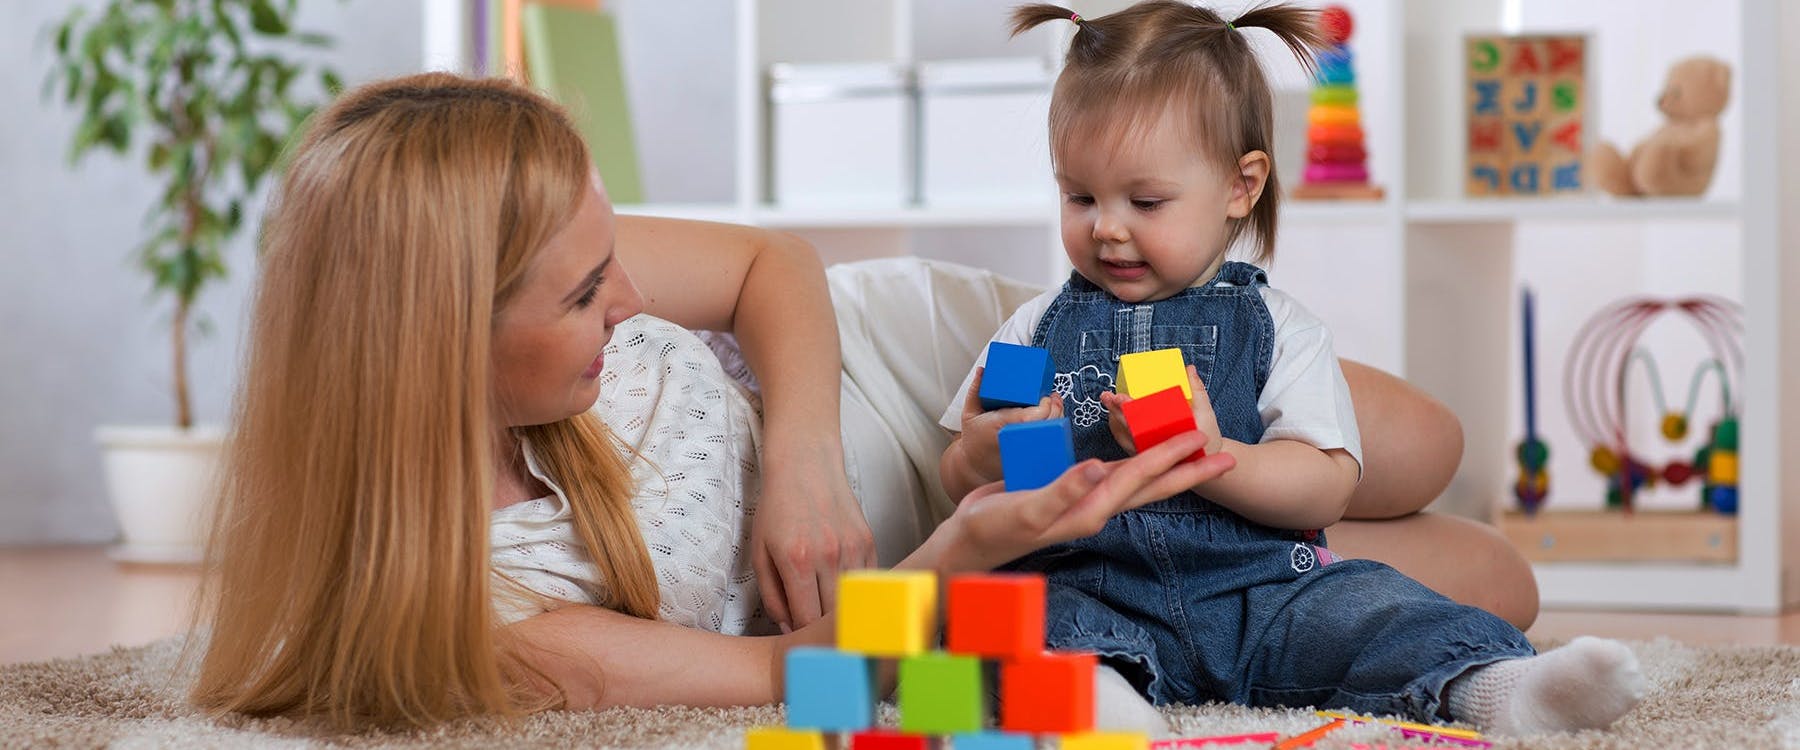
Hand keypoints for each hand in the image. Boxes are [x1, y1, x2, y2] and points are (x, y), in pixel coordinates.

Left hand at [750, 452, 876, 631]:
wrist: (805, 464)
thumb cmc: (777, 507)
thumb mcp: (760, 552)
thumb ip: (772, 596)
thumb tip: (789, 629)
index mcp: (796, 560)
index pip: (806, 620)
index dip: (802, 639)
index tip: (799, 644)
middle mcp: (829, 556)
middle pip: (833, 616)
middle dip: (822, 631)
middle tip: (815, 635)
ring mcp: (853, 548)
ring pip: (855, 601)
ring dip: (842, 612)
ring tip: (830, 615)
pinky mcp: (869, 542)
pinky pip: (868, 582)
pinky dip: (857, 593)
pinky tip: (843, 591)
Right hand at [944, 431, 1235, 571]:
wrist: (970, 543)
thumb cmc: (994, 528)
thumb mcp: (1027, 508)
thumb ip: (1064, 490)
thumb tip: (1099, 468)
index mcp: (1091, 509)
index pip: (1140, 478)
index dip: (1171, 457)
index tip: (1202, 440)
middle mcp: (1095, 507)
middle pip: (1152, 485)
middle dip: (1188, 470)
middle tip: (1224, 455)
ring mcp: (1084, 502)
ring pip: (1136, 481)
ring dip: (1165, 466)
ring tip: (1191, 453)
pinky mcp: (1069, 494)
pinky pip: (1111, 476)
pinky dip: (1130, 463)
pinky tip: (1134, 455)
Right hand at [956, 366, 1065, 483]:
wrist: (975, 468)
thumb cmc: (974, 439)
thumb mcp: (969, 413)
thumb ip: (976, 390)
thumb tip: (983, 370)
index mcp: (1003, 424)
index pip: (1036, 414)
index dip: (1047, 404)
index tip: (1047, 395)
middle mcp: (1018, 438)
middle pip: (1050, 422)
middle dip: (1056, 407)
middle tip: (1053, 397)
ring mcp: (1026, 450)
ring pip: (1053, 434)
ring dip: (1058, 418)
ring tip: (1054, 407)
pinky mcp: (1031, 458)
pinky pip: (1050, 445)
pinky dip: (1055, 433)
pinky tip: (1054, 423)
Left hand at [1100, 365, 1223, 457]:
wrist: (1203, 462)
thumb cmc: (1206, 438)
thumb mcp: (1206, 414)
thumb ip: (1197, 391)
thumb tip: (1189, 369)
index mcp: (1169, 437)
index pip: (1144, 422)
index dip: (1130, 409)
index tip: (1121, 398)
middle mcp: (1154, 448)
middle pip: (1129, 427)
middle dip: (1117, 410)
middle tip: (1108, 396)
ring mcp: (1146, 453)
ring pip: (1123, 434)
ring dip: (1114, 416)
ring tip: (1106, 399)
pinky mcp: (1142, 454)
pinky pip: (1125, 440)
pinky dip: (1117, 426)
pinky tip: (1112, 414)